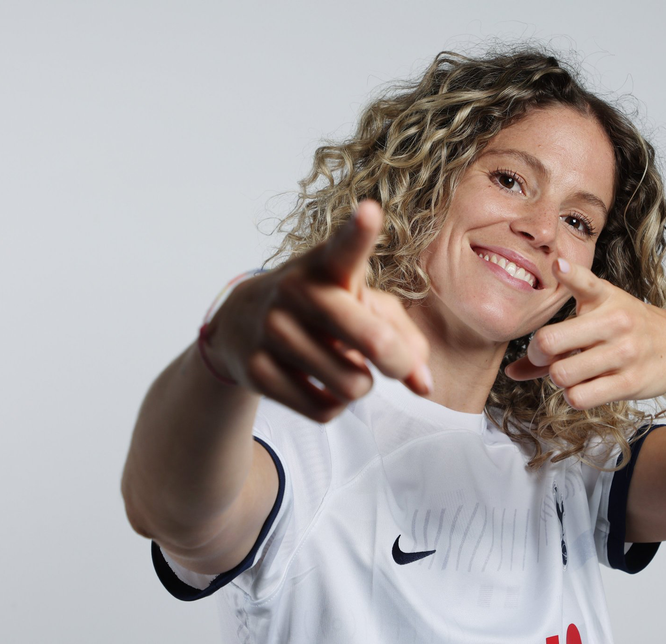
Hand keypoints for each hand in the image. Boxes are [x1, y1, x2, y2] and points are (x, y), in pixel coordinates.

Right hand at [204, 200, 431, 421]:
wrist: (241, 325)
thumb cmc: (323, 309)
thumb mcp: (363, 305)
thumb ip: (403, 337)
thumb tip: (424, 384)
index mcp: (327, 265)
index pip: (344, 247)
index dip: (359, 232)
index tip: (369, 211)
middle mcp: (296, 290)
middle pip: (370, 340)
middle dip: (397, 362)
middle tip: (400, 367)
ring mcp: (272, 330)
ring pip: (352, 385)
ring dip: (361, 384)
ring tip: (343, 365)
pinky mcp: (256, 371)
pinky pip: (324, 409)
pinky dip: (335, 405)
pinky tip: (320, 384)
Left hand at [505, 258, 665, 408]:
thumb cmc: (626, 329)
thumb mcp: (596, 318)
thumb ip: (556, 338)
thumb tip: (511, 371)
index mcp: (604, 297)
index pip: (585, 282)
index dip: (569, 275)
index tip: (558, 266)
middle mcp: (614, 321)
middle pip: (549, 342)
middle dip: (538, 354)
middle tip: (545, 356)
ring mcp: (624, 352)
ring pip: (561, 374)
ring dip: (559, 378)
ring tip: (572, 372)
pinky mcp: (630, 382)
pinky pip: (579, 397)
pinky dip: (573, 396)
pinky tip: (584, 386)